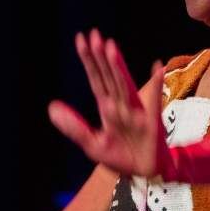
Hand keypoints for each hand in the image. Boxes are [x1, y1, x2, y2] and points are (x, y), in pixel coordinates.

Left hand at [48, 30, 168, 178]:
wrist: (143, 175)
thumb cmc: (120, 156)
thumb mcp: (92, 143)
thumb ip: (73, 126)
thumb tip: (52, 106)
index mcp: (107, 107)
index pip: (96, 79)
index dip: (89, 60)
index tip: (81, 40)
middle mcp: (121, 104)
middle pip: (109, 76)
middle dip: (101, 57)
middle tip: (94, 35)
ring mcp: (136, 112)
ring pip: (124, 85)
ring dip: (117, 67)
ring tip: (110, 48)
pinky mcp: (150, 123)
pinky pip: (153, 102)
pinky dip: (156, 84)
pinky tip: (157, 67)